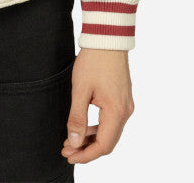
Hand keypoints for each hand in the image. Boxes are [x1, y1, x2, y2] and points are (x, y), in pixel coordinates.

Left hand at [61, 47, 133, 164]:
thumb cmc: (93, 60)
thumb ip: (77, 117)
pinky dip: (98, 128)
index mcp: (116, 111)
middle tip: (67, 150)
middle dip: (87, 149)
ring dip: (92, 139)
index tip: (69, 156)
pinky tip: (84, 128)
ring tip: (71, 141)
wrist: (107, 38)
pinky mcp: (123, 99)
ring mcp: (126, 105)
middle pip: (108, 142)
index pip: (103, 145)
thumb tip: (74, 142)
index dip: (86, 155)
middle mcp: (126, 111)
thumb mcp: (80, 89)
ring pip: (110, 132)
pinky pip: (111, 121)